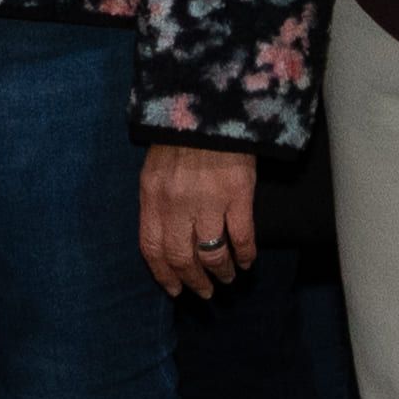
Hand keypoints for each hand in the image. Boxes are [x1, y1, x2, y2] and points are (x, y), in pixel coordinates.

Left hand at [139, 141, 259, 296]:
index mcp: (153, 196)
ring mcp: (207, 200)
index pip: (152, 248)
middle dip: (193, 280)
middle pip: (181, 256)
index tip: (174, 290)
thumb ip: (157, 201)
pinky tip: (247, 262)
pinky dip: (244, 255)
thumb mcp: (156, 168)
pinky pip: (241, 236)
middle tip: (204, 292)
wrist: (210, 106)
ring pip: (212, 253)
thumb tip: (164, 235)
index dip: (163, 274)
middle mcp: (176, 203)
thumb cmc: (181, 136)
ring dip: (220, 272)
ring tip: (227, 278)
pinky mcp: (237, 194)